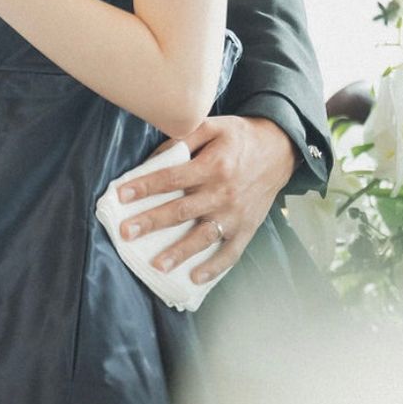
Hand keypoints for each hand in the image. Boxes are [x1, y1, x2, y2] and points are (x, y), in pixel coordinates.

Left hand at [116, 116, 298, 283]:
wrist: (280, 149)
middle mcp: (223, 193)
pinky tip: (195, 277)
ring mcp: (236, 214)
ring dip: (180, 252)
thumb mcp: (213, 126)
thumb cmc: (240, 137)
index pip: (173, 178)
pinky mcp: (247, 228)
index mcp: (213, 165)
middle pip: (182, 210)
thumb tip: (155, 157)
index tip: (121, 195)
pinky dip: (215, 267)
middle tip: (126, 232)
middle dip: (152, 222)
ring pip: (203, 237)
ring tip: (157, 265)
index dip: (146, 186)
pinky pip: (231, 252)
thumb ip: (184, 138)